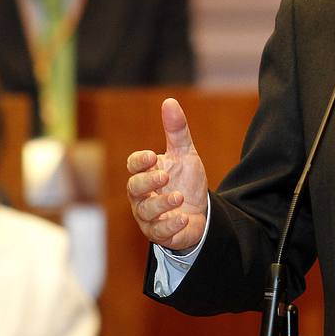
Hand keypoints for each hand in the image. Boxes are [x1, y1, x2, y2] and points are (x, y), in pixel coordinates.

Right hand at [126, 98, 209, 252]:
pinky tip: (183, 218)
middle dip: (148, 182)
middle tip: (165, 176)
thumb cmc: (186, 182)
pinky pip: (159, 232)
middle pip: (134, 188)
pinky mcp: (160, 234)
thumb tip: (169, 101)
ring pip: (145, 212)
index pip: (133, 165)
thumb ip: (177, 131)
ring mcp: (149, 217)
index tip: (153, 156)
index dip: (140, 161)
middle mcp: (142, 196)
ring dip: (162, 204)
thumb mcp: (185, 155)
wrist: (201, 212)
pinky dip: (170, 225)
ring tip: (180, 197)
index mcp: (145, 174)